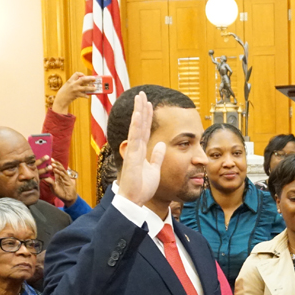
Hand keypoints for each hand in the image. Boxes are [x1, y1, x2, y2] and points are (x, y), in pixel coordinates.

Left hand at [39, 157, 78, 202]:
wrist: (68, 198)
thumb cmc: (61, 193)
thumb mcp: (53, 187)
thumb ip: (50, 182)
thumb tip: (44, 178)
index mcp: (58, 177)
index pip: (55, 169)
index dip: (53, 165)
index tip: (48, 160)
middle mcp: (62, 176)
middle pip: (60, 167)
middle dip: (56, 163)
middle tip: (51, 159)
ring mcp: (66, 178)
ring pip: (62, 170)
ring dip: (57, 166)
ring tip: (52, 164)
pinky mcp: (68, 181)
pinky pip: (64, 175)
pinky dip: (59, 172)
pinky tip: (56, 170)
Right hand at [52, 72, 100, 113]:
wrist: (61, 99)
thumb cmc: (64, 92)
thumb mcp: (67, 85)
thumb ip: (74, 82)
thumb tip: (84, 83)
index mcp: (70, 80)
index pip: (77, 74)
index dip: (81, 74)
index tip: (84, 75)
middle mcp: (73, 84)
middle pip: (83, 79)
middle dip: (90, 78)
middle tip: (94, 78)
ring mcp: (75, 90)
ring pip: (86, 88)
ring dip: (91, 88)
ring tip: (95, 88)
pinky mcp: (77, 95)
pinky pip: (84, 95)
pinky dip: (86, 96)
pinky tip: (88, 96)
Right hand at [116, 91, 163, 205]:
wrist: (134, 200)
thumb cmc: (142, 188)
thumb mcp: (154, 169)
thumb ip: (157, 156)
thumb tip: (162, 144)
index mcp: (141, 151)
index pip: (145, 130)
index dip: (147, 117)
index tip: (149, 104)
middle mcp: (135, 148)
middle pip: (140, 124)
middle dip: (141, 109)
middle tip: (142, 94)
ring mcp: (132, 150)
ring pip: (136, 127)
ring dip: (139, 111)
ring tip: (140, 97)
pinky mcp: (132, 155)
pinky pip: (135, 136)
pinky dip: (137, 123)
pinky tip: (139, 112)